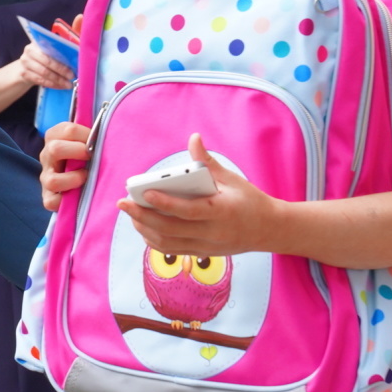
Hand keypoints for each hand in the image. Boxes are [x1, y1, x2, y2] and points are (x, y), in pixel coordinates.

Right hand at [14, 42, 74, 92]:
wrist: (23, 68)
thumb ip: (57, 53)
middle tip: (72, 76)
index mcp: (37, 43)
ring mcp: (26, 63)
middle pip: (48, 61)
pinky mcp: (24, 74)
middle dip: (61, 70)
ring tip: (68, 84)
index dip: (62, 57)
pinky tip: (60, 86)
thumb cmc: (40, 59)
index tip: (73, 65)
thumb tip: (75, 59)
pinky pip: (41, 81)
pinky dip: (52, 84)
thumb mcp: (46, 52)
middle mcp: (30, 51)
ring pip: (44, 73)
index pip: (51, 49)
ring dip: (58, 80)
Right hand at [38, 121, 92, 211]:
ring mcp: (46, 177)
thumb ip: (92, 134)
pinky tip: (77, 195)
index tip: (97, 141)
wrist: (71, 172)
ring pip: (52, 180)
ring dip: (73, 179)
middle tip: (91, 156)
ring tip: (85, 177)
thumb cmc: (83, 153)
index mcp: (54, 136)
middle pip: (55, 149)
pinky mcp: (47, 196)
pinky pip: (51, 202)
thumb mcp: (84, 138)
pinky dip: (65, 201)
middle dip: (78, 152)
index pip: (68, 130)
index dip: (87, 135)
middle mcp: (46, 155)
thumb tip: (110, 130)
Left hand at [117, 132, 277, 256]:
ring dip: (145, 230)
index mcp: (221, 212)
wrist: (269, 230)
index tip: (144, 193)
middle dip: (143, 217)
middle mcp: (212, 233)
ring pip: (168, 243)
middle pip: (171, 229)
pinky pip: (172, 249)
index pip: (188, 211)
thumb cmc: (250, 201)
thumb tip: (194, 138)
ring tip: (130, 214)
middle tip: (123, 204)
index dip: (165, 203)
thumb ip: (208, 162)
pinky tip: (144, 228)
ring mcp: (206, 246)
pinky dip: (154, 240)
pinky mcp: (202, 253)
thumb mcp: (232, 179)